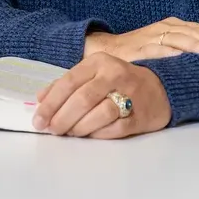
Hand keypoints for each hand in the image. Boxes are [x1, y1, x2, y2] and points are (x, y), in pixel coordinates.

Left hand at [33, 52, 170, 138]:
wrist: (160, 88)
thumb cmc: (117, 82)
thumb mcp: (92, 74)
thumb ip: (66, 84)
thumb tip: (40, 98)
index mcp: (98, 62)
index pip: (69, 82)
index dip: (51, 103)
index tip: (38, 120)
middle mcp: (114, 74)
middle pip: (82, 98)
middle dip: (62, 117)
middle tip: (52, 130)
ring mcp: (130, 94)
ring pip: (99, 113)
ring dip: (79, 127)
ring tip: (69, 133)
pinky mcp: (141, 115)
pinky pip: (115, 128)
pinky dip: (98, 134)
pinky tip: (89, 136)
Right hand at [85, 17, 198, 62]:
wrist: (104, 52)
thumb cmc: (139, 53)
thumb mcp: (166, 47)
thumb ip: (185, 50)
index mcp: (174, 27)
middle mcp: (167, 28)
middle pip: (198, 33)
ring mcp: (155, 37)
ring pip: (184, 39)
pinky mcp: (143, 49)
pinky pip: (164, 50)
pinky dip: (179, 52)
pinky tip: (192, 57)